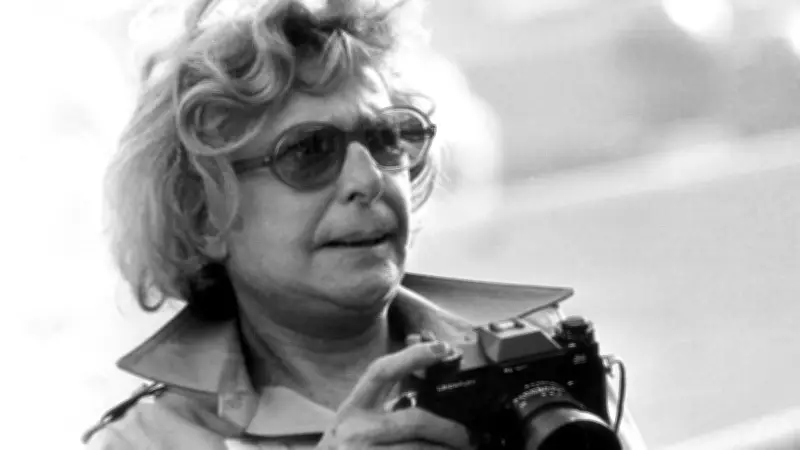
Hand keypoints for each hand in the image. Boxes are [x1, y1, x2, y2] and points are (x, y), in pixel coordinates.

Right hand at [316, 340, 473, 449]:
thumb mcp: (357, 425)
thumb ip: (386, 406)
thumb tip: (428, 381)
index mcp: (351, 409)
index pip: (381, 372)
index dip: (412, 356)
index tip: (443, 348)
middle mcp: (354, 430)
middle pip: (414, 420)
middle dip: (449, 429)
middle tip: (469, 436)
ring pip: (419, 449)